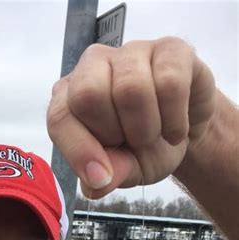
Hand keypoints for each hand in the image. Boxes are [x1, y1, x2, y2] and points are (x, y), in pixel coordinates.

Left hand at [47, 37, 215, 197]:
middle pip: (88, 94)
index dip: (79, 150)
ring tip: (154, 134)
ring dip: (147, 129)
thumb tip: (95, 186)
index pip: (59, 117)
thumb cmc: (143, 148)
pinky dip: (175, 120)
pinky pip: (170, 83)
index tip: (102, 177)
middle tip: (129, 142)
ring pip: (130, 89)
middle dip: (114, 132)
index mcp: (69, 98)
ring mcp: (131, 52)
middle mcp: (93, 66)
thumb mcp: (123, 171)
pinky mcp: (171, 49)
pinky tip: (176, 129)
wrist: (184, 132)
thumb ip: (107, 176)